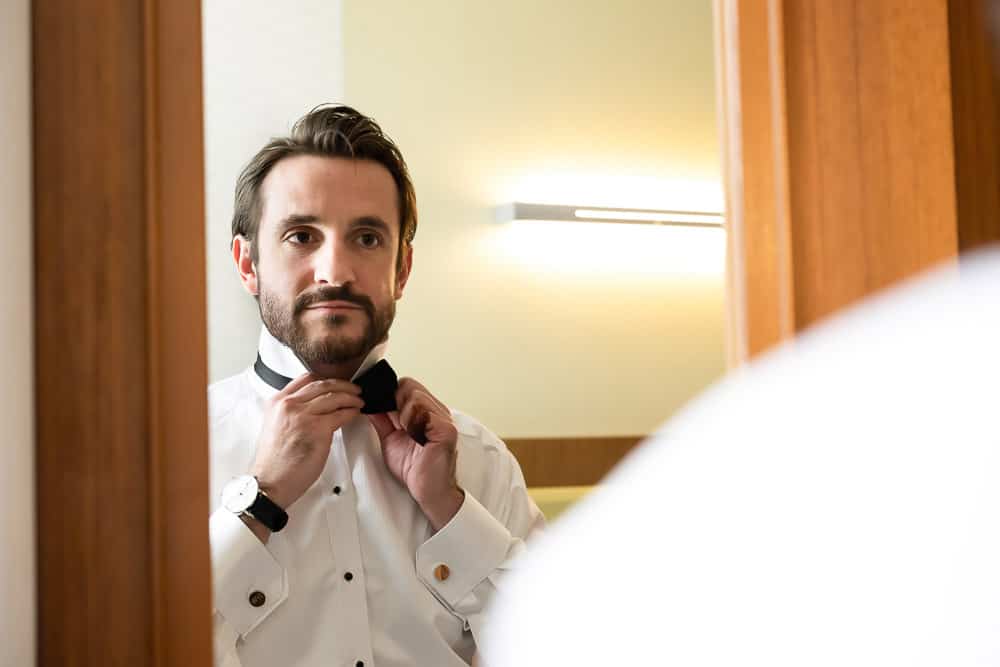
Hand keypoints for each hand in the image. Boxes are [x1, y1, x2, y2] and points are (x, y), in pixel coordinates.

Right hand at [250, 372, 363, 512]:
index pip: (305, 379)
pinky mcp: (317, 428)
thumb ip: (291, 412)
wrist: (271, 481)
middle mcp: (289, 404)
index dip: (325, 379)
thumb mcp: (276, 426)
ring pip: (334, 396)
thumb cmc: (274, 462)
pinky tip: (355, 413)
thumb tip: (313, 407)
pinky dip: (352, 412)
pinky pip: (341, 414)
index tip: (336, 382)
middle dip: (343, 385)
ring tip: (359, 400)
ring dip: (351, 397)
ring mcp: (303, 415)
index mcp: (277, 402)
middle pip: (323, 385)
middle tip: (354, 388)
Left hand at [368, 378, 463, 530]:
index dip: (391, 395)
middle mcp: (437, 411)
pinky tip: (412, 435)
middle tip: (394, 423)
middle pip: (409, 386)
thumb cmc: (415, 468)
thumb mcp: (391, 439)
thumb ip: (383, 420)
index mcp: (426, 411)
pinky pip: (423, 412)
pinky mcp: (445, 428)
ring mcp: (443, 418)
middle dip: (395, 402)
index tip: (382, 408)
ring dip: (402, 412)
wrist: (428, 491)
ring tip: (404, 431)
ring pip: (415, 395)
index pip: (406, 386)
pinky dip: (411, 421)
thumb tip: (370, 405)